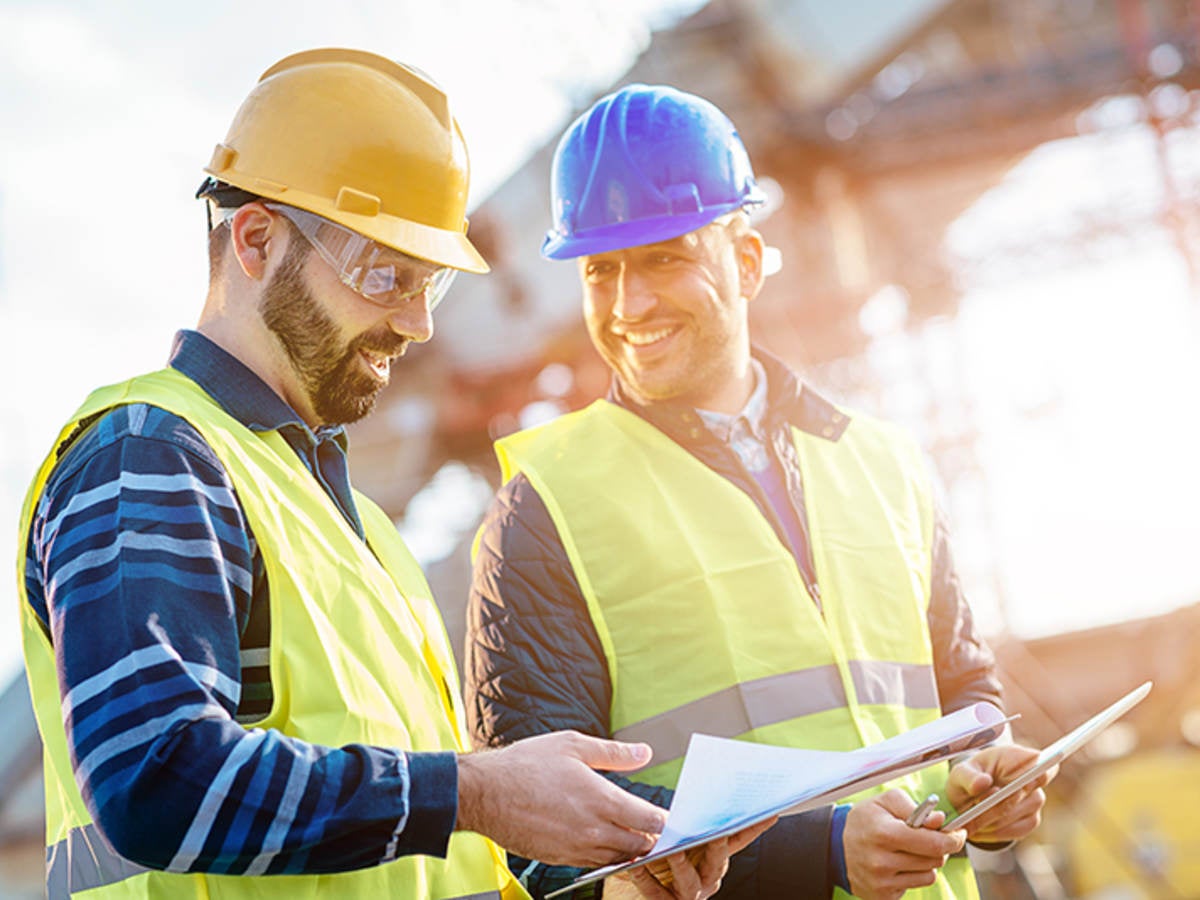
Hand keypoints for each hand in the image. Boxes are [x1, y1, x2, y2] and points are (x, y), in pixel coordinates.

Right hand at [456, 730, 666, 865]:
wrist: (485, 794)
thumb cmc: (526, 764)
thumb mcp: (572, 745)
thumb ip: (613, 753)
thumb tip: (645, 752)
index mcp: (601, 799)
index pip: (650, 820)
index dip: (664, 819)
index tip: (666, 814)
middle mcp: (593, 830)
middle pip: (640, 846)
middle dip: (651, 837)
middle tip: (654, 827)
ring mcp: (577, 848)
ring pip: (619, 858)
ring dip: (630, 849)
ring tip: (631, 834)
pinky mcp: (561, 859)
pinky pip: (595, 864)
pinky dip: (606, 856)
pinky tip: (602, 840)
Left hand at [605, 818, 777, 898]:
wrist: (646, 894)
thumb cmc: (665, 856)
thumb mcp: (683, 837)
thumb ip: (692, 821)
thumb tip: (703, 789)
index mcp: (715, 859)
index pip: (738, 839)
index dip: (754, 828)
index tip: (771, 812)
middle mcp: (708, 878)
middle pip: (717, 861)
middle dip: (718, 846)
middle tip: (716, 832)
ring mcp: (689, 894)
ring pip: (689, 881)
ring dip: (681, 865)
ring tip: (674, 850)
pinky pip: (656, 892)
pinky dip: (645, 878)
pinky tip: (635, 865)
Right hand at [844, 790, 966, 899]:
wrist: (835, 847)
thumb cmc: (866, 820)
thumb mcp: (885, 802)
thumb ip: (914, 807)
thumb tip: (940, 821)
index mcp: (884, 833)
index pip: (934, 843)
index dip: (953, 838)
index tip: (958, 833)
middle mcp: (881, 861)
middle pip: (935, 860)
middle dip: (939, 847)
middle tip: (930, 838)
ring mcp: (881, 882)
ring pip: (929, 875)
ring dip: (926, 862)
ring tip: (909, 851)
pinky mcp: (882, 896)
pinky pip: (915, 887)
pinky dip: (913, 875)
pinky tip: (898, 865)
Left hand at [946, 744, 1055, 844]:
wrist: (970, 794)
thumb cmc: (969, 778)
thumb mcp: (961, 772)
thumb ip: (969, 776)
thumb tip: (983, 783)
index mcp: (1018, 757)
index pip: (1040, 766)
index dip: (1032, 776)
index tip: (1015, 784)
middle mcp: (1034, 778)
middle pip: (1017, 795)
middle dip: (990, 804)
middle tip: (970, 811)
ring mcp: (1035, 801)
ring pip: (1011, 815)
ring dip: (988, 820)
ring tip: (969, 819)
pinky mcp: (1031, 821)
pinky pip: (1012, 831)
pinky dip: (993, 831)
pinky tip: (979, 828)